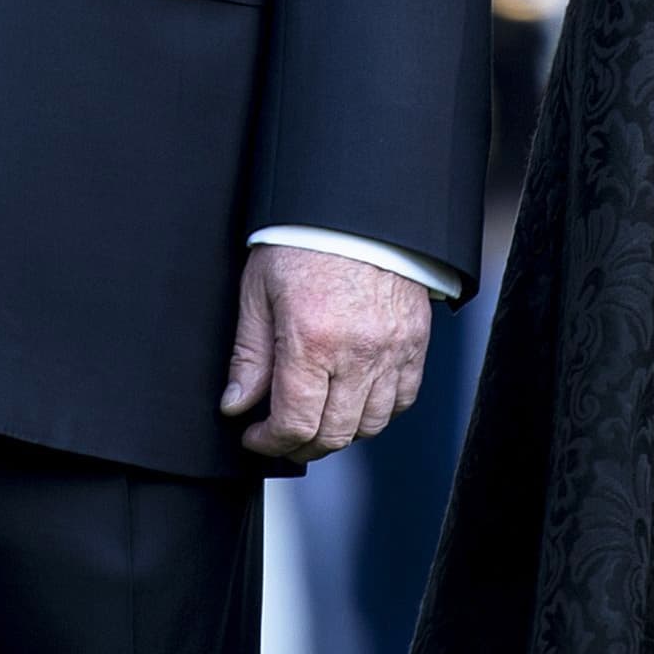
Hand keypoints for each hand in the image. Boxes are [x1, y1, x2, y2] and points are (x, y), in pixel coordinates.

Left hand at [220, 246, 433, 462]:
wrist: (358, 208)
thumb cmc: (304, 242)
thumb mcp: (258, 292)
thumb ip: (249, 356)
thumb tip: (237, 404)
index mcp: (312, 340)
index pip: (295, 424)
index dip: (270, 443)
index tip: (256, 437)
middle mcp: (358, 352)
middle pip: (334, 435)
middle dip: (301, 445)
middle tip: (282, 434)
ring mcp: (393, 350)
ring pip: (371, 425)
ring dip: (340, 432)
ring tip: (317, 416)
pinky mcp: (416, 343)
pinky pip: (403, 400)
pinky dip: (378, 411)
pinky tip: (354, 398)